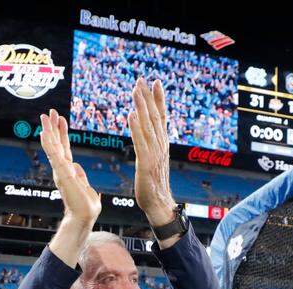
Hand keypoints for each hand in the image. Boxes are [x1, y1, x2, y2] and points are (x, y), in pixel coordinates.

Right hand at [39, 108, 99, 222]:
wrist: (84, 218)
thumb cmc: (86, 208)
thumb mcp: (87, 187)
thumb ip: (81, 176)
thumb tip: (77, 167)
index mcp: (69, 171)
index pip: (65, 148)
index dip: (63, 133)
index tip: (61, 120)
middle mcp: (62, 169)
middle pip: (56, 144)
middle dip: (53, 127)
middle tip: (50, 112)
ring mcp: (60, 171)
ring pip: (52, 146)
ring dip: (49, 130)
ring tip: (45, 116)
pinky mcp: (62, 174)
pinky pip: (53, 155)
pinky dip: (48, 143)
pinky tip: (44, 133)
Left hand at [128, 78, 175, 229]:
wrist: (159, 205)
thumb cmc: (154, 186)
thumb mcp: (154, 162)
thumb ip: (152, 146)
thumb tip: (149, 134)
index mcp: (162, 144)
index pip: (161, 117)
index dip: (159, 99)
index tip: (155, 82)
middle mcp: (160, 146)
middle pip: (154, 117)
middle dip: (148, 97)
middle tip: (142, 79)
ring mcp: (154, 154)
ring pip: (147, 126)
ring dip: (141, 107)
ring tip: (136, 91)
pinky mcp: (146, 163)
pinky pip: (140, 142)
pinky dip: (136, 127)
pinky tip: (131, 115)